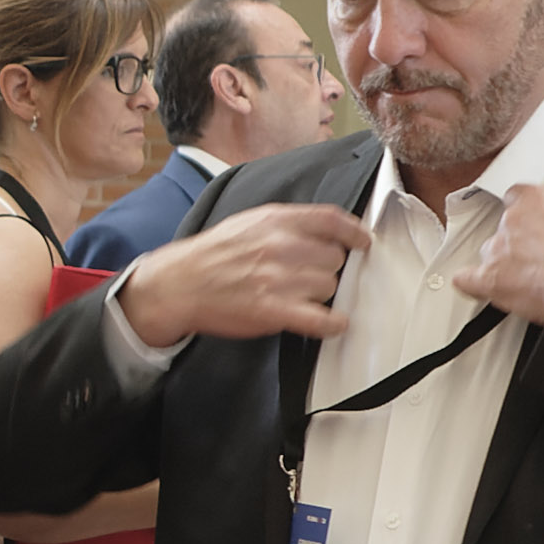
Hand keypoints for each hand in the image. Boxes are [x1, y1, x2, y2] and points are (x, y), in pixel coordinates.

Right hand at [116, 203, 370, 349]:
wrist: (180, 284)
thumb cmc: (213, 255)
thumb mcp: (249, 221)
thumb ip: (287, 223)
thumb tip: (323, 229)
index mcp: (276, 220)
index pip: (331, 220)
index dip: (354, 232)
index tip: (362, 242)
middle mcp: (280, 246)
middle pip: (335, 258)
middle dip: (327, 268)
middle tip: (310, 276)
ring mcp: (278, 279)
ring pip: (329, 286)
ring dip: (322, 294)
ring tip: (302, 297)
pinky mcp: (273, 310)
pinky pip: (321, 319)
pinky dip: (332, 324)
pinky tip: (332, 323)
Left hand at [447, 183, 543, 323]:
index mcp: (535, 200)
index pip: (515, 197)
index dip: (521, 213)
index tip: (527, 223)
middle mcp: (512, 220)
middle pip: (503, 229)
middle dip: (515, 244)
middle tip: (534, 259)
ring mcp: (498, 248)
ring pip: (490, 254)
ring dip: (502, 265)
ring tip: (524, 280)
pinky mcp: (490, 277)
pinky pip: (467, 279)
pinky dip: (470, 283)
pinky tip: (474, 285)